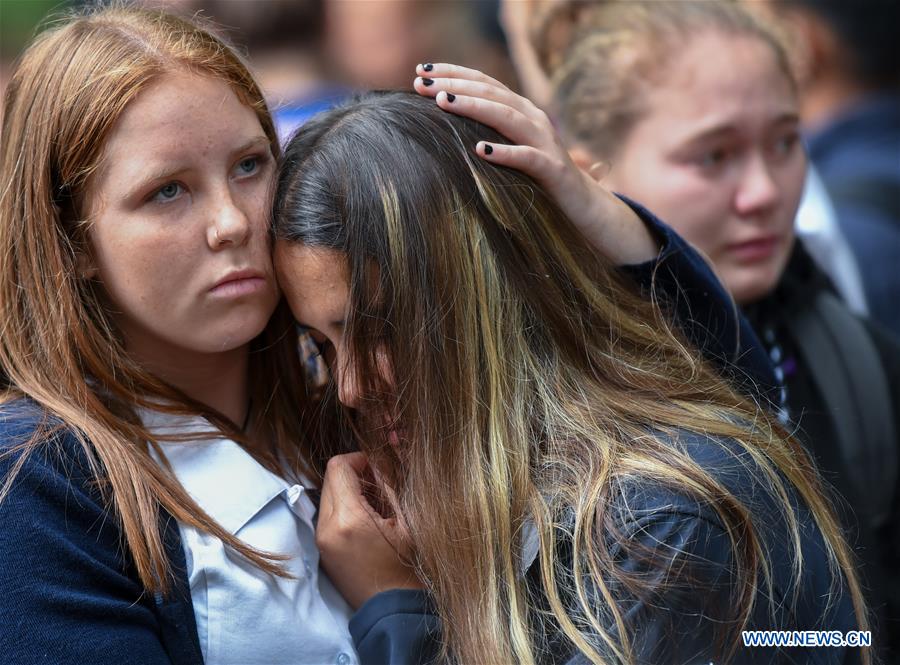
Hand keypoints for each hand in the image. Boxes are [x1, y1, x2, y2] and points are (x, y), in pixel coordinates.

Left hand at [316, 452, 421, 608]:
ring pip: (327, 495)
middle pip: (329, 478)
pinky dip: (343, 508)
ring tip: (374, 504)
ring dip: (347, 490)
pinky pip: (327, 514)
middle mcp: (327, 527)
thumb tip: (385, 454)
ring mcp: (321, 540)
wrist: (391, 608)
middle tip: (377, 483)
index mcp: (349, 518)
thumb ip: (392, 483)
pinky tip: (365, 520)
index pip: (338, 467)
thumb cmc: (406, 566)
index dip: (358, 459)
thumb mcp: (407, 520)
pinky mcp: (322, 549)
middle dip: (353, 474)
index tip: (376, 466)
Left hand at [413, 63, 659, 264]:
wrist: (581, 207)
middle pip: (491, 92)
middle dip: (454, 85)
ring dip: (475, 107)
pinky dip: (505, 152)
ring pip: (507, 117)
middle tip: (421, 85)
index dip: (453, 73)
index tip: (420, 72)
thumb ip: (485, 132)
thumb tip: (442, 124)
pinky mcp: (553, 170)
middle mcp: (534, 119)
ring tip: (444, 103)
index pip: (484, 81)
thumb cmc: (536, 179)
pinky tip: (481, 150)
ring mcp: (545, 142)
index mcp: (521, 110)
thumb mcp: (509, 149)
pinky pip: (528, 158)